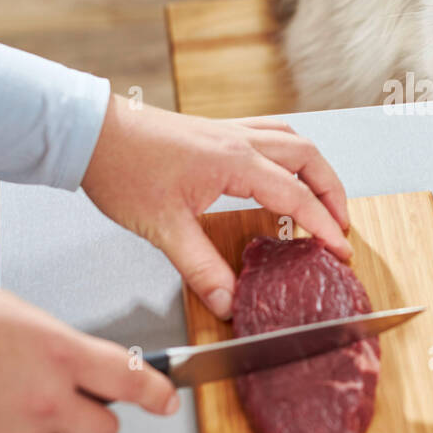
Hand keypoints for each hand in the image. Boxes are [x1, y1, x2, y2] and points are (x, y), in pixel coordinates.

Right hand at [0, 287, 178, 432]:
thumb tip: (71, 357)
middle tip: (74, 404)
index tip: (168, 399)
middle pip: (105, 432)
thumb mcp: (12, 313)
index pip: (130, 378)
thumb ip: (54, 341)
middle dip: (96, 420)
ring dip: (39, 430)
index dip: (157, 392)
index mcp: (58, 355)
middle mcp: (45, 400)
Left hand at [81, 95, 350, 318]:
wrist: (92, 133)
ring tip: (323, 198)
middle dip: (333, 192)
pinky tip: (282, 169)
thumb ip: (201, 268)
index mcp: (236, 163)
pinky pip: (270, 133)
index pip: (296, 196)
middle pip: (309, 158)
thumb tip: (229, 302)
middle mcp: (241, 141)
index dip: (324, 226)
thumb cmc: (123, 170)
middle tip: (341, 226)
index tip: (341, 250)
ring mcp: (230, 132)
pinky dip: (289, 152)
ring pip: (293, 140)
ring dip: (315, 168)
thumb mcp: (164, 228)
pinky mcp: (216, 131)